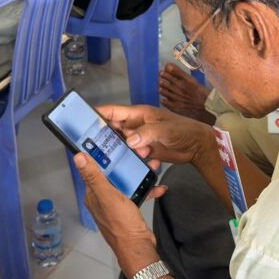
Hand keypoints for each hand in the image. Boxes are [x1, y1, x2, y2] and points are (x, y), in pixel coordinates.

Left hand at [74, 153, 163, 277]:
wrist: (139, 247)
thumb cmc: (122, 224)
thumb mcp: (108, 196)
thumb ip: (94, 176)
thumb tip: (78, 157)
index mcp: (93, 194)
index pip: (94, 168)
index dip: (102, 155)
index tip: (113, 142)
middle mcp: (102, 198)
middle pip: (112, 174)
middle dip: (126, 162)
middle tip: (140, 152)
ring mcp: (115, 204)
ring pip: (126, 182)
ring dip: (139, 174)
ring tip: (152, 166)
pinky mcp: (128, 209)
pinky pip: (137, 193)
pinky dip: (146, 189)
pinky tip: (157, 186)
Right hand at [97, 104, 215, 167]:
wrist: (197, 145)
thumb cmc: (182, 130)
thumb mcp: (165, 129)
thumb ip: (147, 133)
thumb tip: (129, 141)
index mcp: (138, 114)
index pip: (114, 111)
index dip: (97, 114)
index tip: (81, 120)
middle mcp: (136, 126)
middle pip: (113, 130)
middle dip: (102, 137)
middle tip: (89, 149)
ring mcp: (139, 139)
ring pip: (120, 145)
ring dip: (116, 152)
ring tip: (107, 161)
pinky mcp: (144, 152)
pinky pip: (131, 155)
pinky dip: (128, 160)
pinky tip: (126, 167)